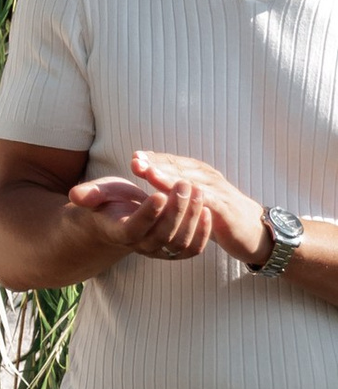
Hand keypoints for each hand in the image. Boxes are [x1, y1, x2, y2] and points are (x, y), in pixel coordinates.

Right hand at [61, 163, 253, 268]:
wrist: (119, 220)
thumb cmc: (108, 203)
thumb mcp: (97, 193)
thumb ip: (89, 194)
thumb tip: (75, 195)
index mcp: (119, 232)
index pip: (134, 228)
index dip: (149, 214)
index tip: (160, 194)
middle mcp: (140, 245)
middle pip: (162, 234)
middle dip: (177, 209)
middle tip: (185, 184)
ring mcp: (159, 251)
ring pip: (179, 242)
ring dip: (192, 217)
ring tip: (198, 191)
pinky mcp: (174, 251)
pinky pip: (192, 249)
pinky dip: (203, 233)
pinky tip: (208, 210)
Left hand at [128, 150, 270, 265]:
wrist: (254, 231)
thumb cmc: (219, 214)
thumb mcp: (195, 198)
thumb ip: (176, 187)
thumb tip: (151, 174)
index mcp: (199, 174)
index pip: (174, 163)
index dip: (155, 159)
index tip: (135, 157)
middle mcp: (208, 178)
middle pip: (179, 167)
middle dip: (157, 163)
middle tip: (136, 160)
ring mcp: (217, 191)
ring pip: (190, 180)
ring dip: (169, 176)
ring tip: (149, 172)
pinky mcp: (225, 207)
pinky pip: (206, 200)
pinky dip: (192, 195)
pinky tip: (177, 194)